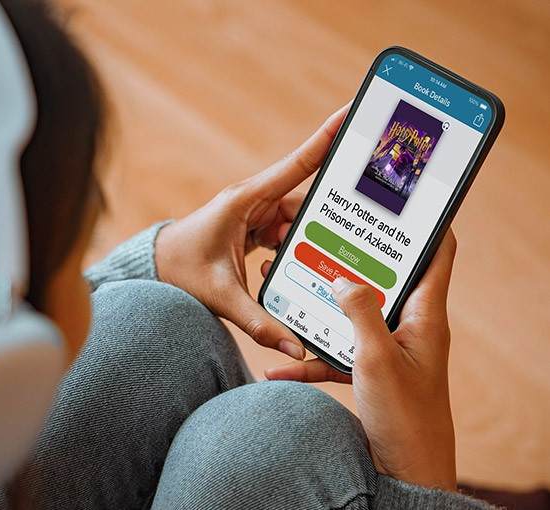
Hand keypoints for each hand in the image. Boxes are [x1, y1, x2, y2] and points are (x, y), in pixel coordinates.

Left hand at [154, 106, 347, 359]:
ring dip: (314, 238)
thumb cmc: (179, 273)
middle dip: (333, 210)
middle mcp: (253, 201)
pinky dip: (299, 247)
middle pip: (304, 200)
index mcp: (245, 200)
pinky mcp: (255, 228)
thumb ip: (259, 322)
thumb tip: (296, 346)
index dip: (324, 140)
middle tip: (369, 214)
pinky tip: (313, 264)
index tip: (350, 115)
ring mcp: (255, 214)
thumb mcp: (220, 297)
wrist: (154, 272)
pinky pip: (287, 233)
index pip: (295, 166)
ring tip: (343, 253)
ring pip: (299, 221)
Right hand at [266, 231, 458, 490]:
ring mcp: (387, 349)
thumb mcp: (378, 358)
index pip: (436, 255)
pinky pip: (335, 355)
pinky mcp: (368, 372)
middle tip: (315, 237)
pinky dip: (309, 359)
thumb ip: (359, 313)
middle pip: (380, 280)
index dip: (422, 226)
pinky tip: (277, 367)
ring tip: (283, 283)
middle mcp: (407, 326)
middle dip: (346, 259)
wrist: (406, 470)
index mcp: (424, 315)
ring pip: (349, 316)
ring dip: (318, 306)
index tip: (392, 204)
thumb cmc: (406, 417)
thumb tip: (343, 278)